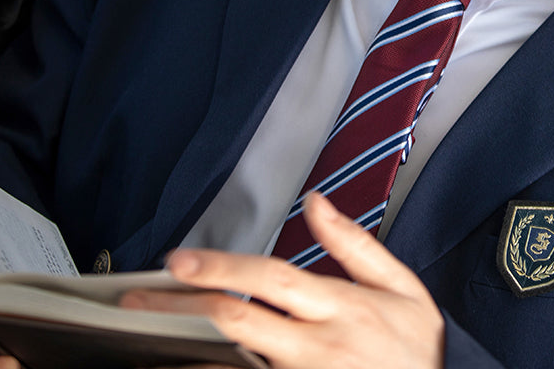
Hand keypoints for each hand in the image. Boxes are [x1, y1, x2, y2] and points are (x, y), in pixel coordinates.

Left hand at [122, 192, 443, 368]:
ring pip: (229, 366)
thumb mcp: (404, 290)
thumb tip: (316, 201)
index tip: (180, 260)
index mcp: (342, 306)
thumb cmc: (418, 353)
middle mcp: (317, 347)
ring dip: (181, 353)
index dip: (222, 266)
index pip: (271, 278)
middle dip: (179, 306)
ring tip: (141, 342)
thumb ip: (356, 246)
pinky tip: (183, 367)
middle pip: (237, 320)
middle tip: (134, 298)